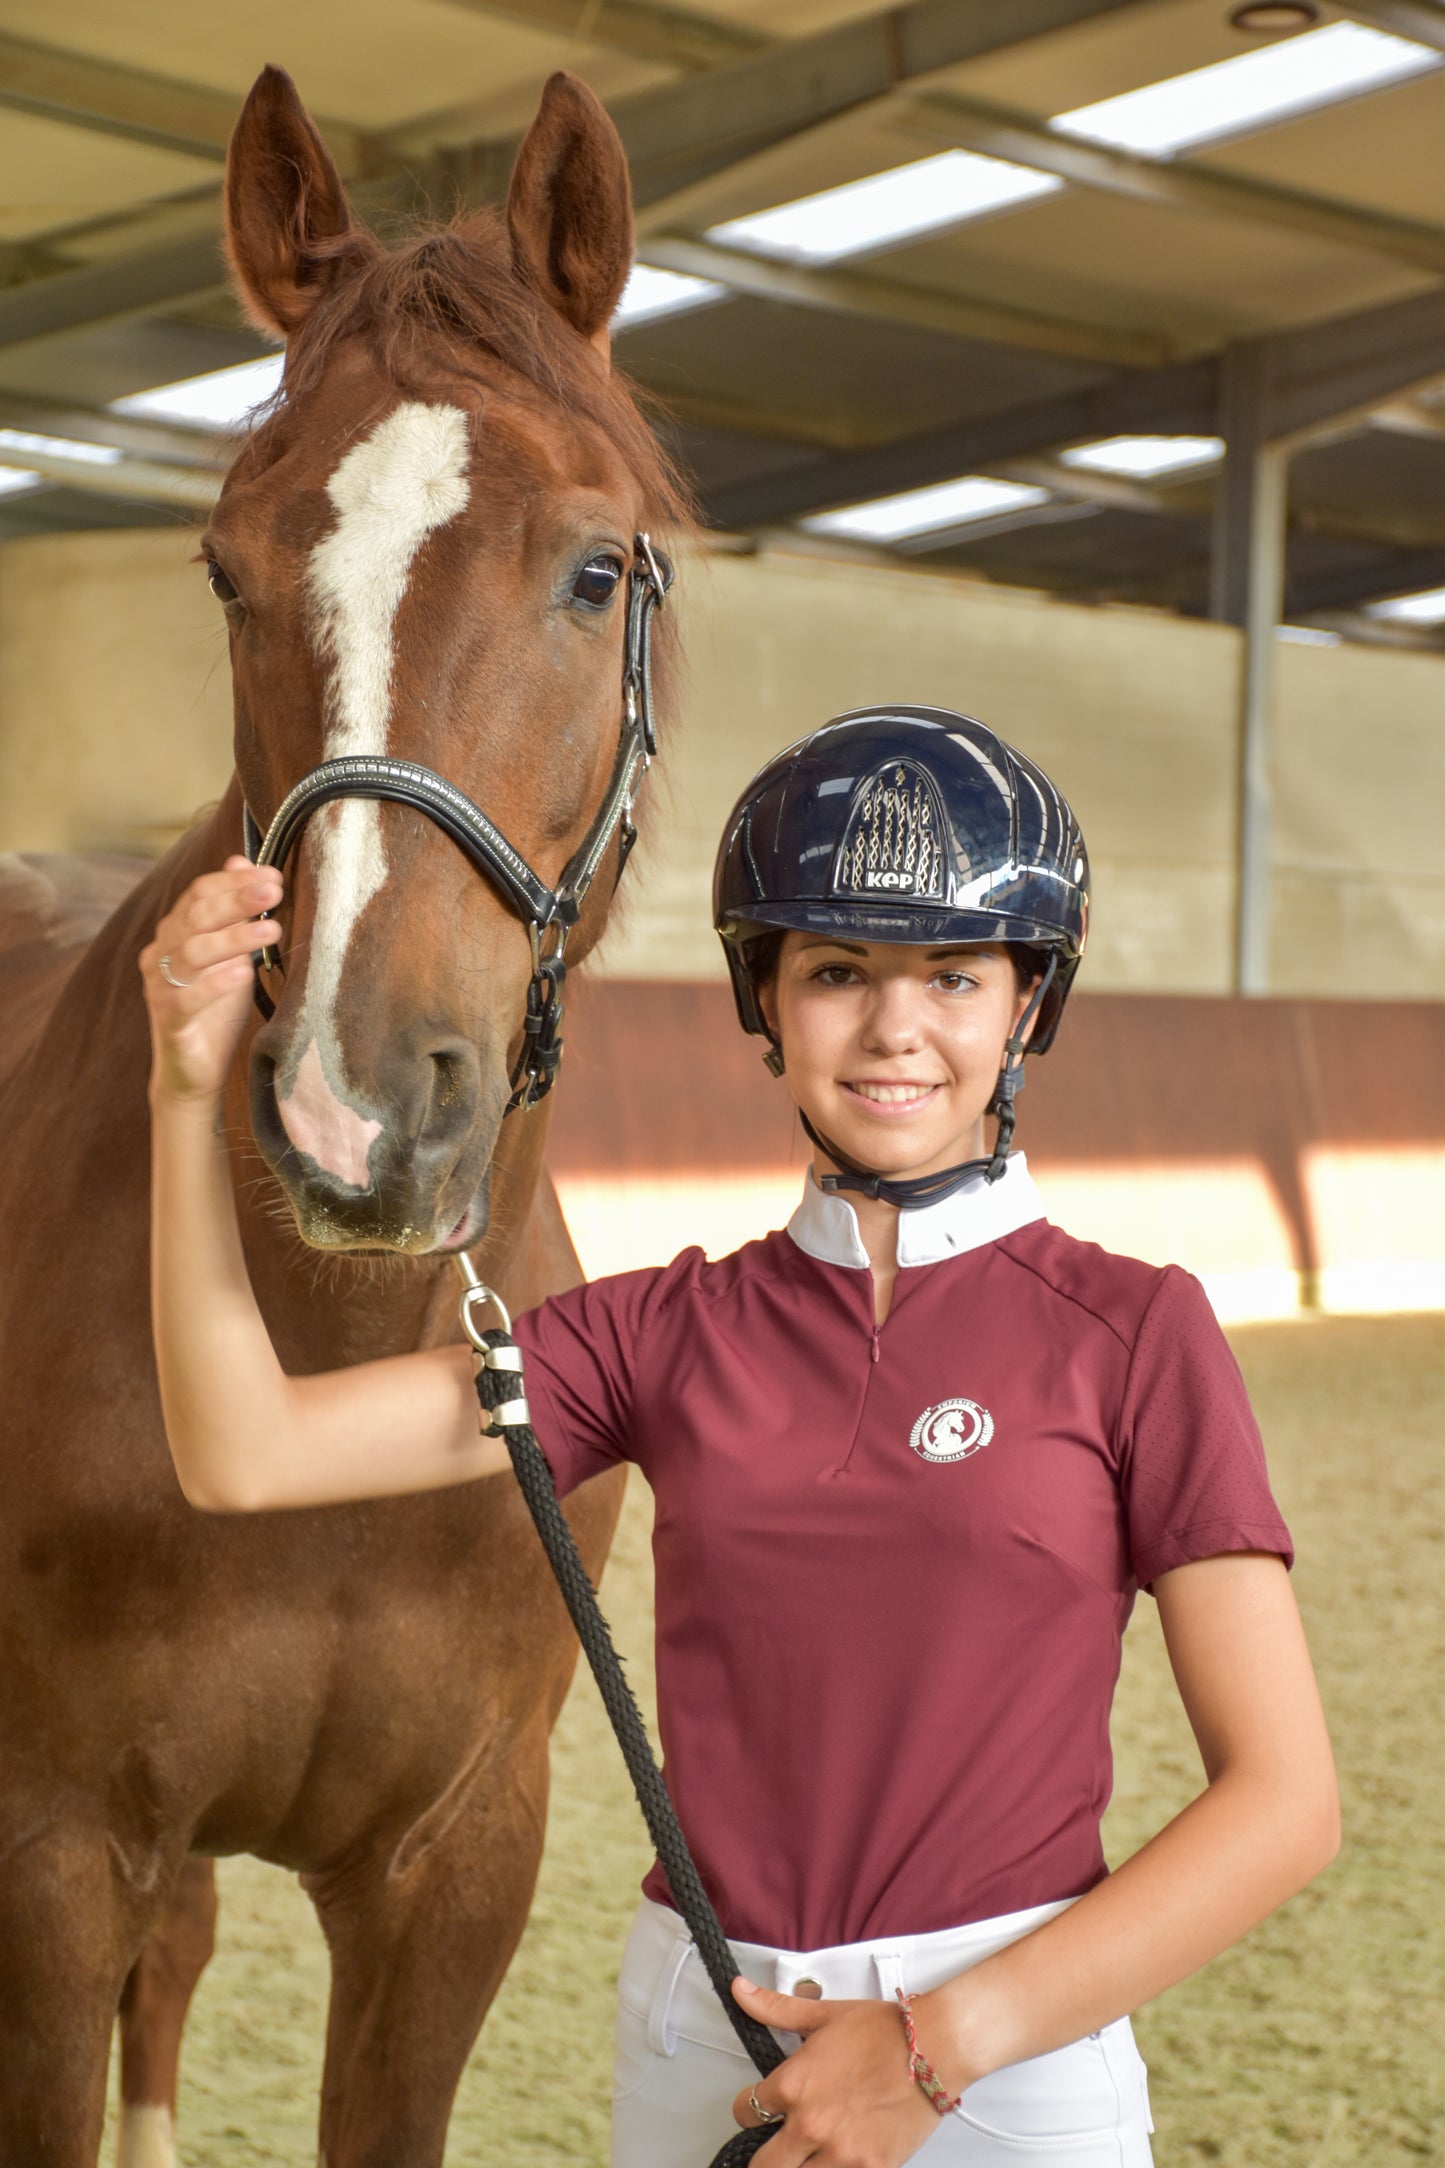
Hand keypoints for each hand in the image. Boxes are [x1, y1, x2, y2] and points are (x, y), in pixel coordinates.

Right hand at [140, 856, 283, 1104]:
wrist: (194, 1072)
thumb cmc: (215, 1010)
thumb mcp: (231, 955)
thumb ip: (233, 913)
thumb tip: (242, 859)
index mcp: (175, 934)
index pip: (198, 894)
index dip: (233, 881)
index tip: (272, 875)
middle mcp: (161, 955)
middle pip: (195, 917)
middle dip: (236, 900)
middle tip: (273, 891)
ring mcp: (161, 988)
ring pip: (192, 953)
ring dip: (233, 938)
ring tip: (271, 931)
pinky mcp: (170, 1022)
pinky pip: (187, 999)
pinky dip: (215, 984)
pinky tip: (242, 974)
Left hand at [729, 1979, 942, 2165]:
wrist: (935, 2048)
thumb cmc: (885, 2031)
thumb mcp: (824, 2015)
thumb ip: (776, 2009)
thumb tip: (741, 1992)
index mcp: (795, 2086)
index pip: (746, 2111)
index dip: (747, 2109)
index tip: (756, 2109)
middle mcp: (812, 2124)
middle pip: (763, 2165)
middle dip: (764, 2155)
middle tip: (774, 2146)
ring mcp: (841, 2153)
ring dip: (799, 2166)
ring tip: (808, 2152)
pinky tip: (838, 2158)